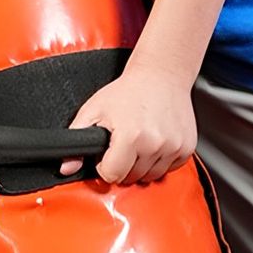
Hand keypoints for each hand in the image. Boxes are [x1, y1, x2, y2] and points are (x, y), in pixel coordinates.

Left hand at [59, 66, 196, 184]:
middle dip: (122, 165)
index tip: (106, 154)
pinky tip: (153, 142)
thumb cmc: (127, 91)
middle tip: (121, 144)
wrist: (161, 76)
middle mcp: (155, 144)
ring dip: (141, 165)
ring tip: (137, 142)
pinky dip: (159, 161)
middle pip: (132, 177)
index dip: (104, 166)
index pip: (113, 175)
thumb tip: (65, 167)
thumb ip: (77, 138)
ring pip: (151, 176)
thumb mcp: (94, 110)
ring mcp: (174, 147)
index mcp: (131, 136)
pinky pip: (169, 169)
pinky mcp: (186, 148)